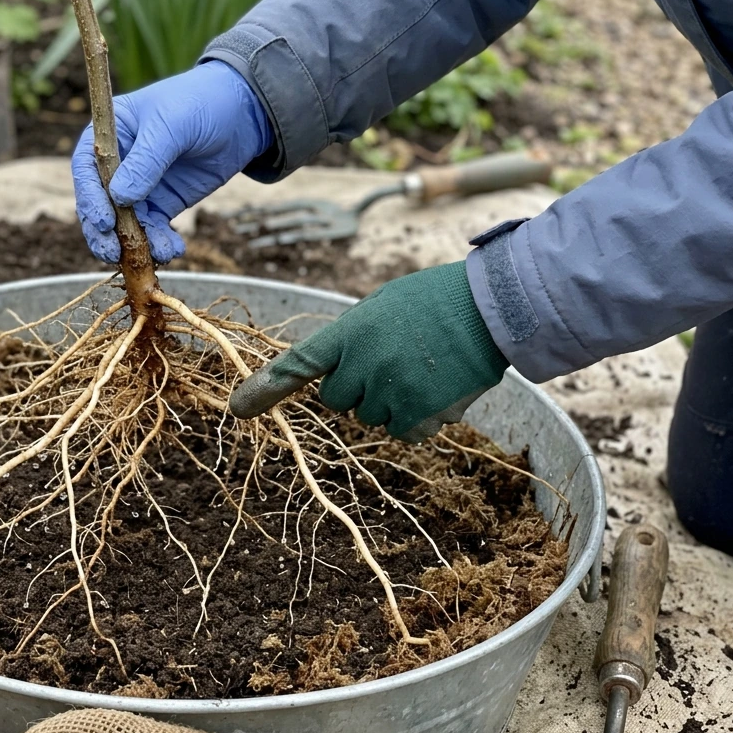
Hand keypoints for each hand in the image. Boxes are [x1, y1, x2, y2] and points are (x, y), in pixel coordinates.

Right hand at [72, 60, 271, 264]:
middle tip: (114, 253)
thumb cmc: (201, 103)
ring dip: (134, 244)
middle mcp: (118, 163)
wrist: (242, 114)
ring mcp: (139, 185)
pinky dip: (159, 244)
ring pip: (124, 224)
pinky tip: (173, 249)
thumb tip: (119, 198)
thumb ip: (146, 161)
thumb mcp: (172, 125)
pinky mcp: (162, 203)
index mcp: (110, 133)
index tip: (104, 221)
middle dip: (105, 232)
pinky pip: (152, 230)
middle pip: (99, 203)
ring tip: (156, 254)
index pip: (86, 169)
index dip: (90, 197)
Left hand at [229, 262, 509, 441]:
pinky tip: (437, 390)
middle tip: (393, 361)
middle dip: (357, 388)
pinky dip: (418, 419)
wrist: (495, 308)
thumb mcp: (382, 306)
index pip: (299, 364)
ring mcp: (390, 391)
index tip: (238, 408)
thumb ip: (353, 339)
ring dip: (391, 402)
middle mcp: (363, 364)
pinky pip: (402, 432)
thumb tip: (337, 374)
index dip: (266, 387)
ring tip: (423, 369)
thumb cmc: (437, 300)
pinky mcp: (419, 414)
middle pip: (337, 400)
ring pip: (371, 417)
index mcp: (350, 332)